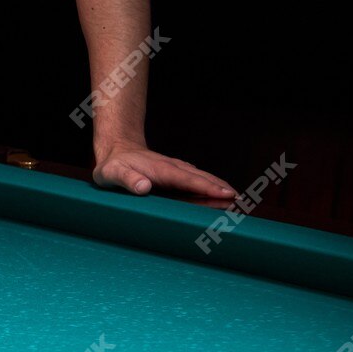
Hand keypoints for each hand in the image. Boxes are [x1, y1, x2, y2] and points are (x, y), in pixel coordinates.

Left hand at [93, 140, 235, 200]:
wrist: (117, 150)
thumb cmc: (113, 166)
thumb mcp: (112, 173)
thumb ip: (127, 180)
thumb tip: (144, 187)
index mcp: (162, 171)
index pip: (189, 180)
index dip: (208, 188)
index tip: (226, 194)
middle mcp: (173, 170)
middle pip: (201, 179)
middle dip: (220, 189)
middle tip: (240, 201)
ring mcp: (175, 172)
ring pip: (201, 180)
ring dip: (218, 188)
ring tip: (236, 200)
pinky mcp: (175, 177)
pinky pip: (195, 183)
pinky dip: (208, 189)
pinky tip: (219, 197)